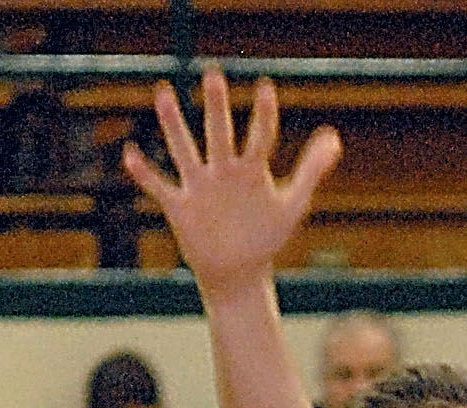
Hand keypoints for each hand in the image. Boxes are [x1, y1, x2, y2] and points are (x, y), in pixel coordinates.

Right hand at [123, 66, 340, 296]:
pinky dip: (144, 173)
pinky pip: (159, 186)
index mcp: (251, 169)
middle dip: (216, 107)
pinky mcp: (180, 207)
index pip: (260, 137)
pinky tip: (132, 154)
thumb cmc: (265, 236)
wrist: (238, 273)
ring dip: (173, 125)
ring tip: (164, 93)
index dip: (264, 116)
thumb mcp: (292, 204)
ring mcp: (200, 186)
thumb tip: (335, 137)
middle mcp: (223, 171)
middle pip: (219, 134)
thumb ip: (311, 169)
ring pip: (185, 150)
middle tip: (213, 75)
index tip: (266, 88)